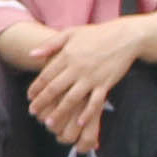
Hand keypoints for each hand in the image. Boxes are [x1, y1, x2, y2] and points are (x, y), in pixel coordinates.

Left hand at [24, 15, 148, 147]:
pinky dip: (87, 112)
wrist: (127, 36)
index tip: (29, 98)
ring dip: (59, 112)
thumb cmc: (97, 34)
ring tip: (49, 123)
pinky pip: (95, 101)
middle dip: (42, 102)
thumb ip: (50, 44)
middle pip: (54, 89)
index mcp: (67, 56)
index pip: (45, 76)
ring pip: (71, 98)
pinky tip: (79, 123)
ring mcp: (92, 77)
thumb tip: (31, 54)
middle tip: (32, 113)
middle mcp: (77, 68)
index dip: (35, 88)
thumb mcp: (71, 33)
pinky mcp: (106, 83)